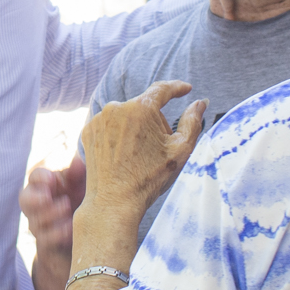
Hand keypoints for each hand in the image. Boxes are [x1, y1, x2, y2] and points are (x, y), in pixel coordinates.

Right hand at [23, 157, 86, 289]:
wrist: (87, 236)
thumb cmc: (84, 201)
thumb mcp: (84, 185)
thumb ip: (79, 173)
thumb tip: (78, 161)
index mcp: (47, 185)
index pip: (35, 177)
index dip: (40, 177)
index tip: (51, 179)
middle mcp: (39, 204)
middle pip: (25, 199)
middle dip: (34, 198)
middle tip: (48, 196)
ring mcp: (41, 225)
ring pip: (35, 221)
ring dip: (50, 214)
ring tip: (67, 208)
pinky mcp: (49, 243)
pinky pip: (46, 240)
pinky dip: (57, 234)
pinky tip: (70, 229)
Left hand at [79, 80, 206, 220]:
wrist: (114, 202)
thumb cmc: (149, 178)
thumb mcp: (180, 150)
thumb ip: (193, 122)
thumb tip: (200, 102)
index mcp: (140, 108)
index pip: (162, 89)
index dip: (177, 88)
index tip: (185, 89)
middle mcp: (116, 107)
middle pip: (144, 106)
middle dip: (155, 121)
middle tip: (160, 148)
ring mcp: (99, 119)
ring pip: (127, 115)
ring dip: (136, 127)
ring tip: (139, 155)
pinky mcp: (88, 131)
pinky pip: (110, 125)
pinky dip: (119, 134)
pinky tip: (123, 154)